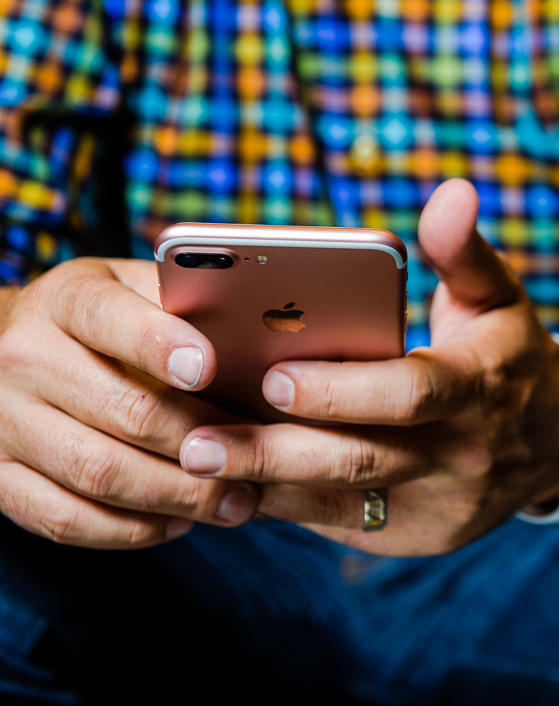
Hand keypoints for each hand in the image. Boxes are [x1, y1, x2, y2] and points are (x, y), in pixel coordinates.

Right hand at [0, 258, 258, 548]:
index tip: (208, 369)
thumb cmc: (108, 323)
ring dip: (178, 496)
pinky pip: (65, 519)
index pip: (110, 318)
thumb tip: (270, 339)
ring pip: (99, 473)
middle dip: (202, 444)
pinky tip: (178, 523)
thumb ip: (190, 306)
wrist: (7, 351)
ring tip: (235, 504)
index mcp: (66, 299)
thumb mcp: (138, 292)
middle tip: (260, 465)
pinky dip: (129, 529)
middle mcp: (24, 357)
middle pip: (124, 411)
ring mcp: (2, 421)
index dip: (160, 345)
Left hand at [179, 179, 558, 555]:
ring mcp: (438, 505)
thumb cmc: (508, 357)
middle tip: (193, 439)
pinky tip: (232, 483)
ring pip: (341, 501)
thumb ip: (463, 250)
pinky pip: (342, 523)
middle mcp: (460, 455)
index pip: (409, 393)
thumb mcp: (499, 298)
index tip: (273, 374)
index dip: (341, 390)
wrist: (557, 444)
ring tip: (193, 464)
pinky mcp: (416, 536)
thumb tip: (452, 191)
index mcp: (477, 388)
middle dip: (274, 451)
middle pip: (360, 459)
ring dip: (267, 484)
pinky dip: (287, 504)